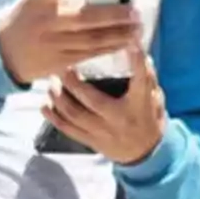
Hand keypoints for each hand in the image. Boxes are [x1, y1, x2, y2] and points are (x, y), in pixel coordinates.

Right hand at [0, 0, 139, 84]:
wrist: (4, 54)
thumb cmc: (27, 20)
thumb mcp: (35, 1)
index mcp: (39, 0)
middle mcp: (47, 22)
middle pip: (85, 18)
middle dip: (114, 15)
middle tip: (136, 12)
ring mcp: (53, 43)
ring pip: (92, 39)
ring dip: (118, 34)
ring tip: (137, 29)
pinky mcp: (59, 62)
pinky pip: (89, 55)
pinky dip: (109, 49)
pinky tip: (124, 45)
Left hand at [40, 47, 166, 164]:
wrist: (145, 153)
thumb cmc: (148, 117)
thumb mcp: (154, 97)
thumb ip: (146, 76)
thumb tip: (134, 47)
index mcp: (139, 105)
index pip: (140, 80)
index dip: (138, 62)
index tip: (132, 45)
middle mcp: (119, 118)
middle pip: (92, 100)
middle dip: (73, 82)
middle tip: (63, 68)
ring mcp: (103, 132)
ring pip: (75, 115)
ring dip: (59, 97)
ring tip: (51, 83)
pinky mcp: (91, 141)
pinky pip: (68, 129)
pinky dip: (54, 117)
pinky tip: (45, 104)